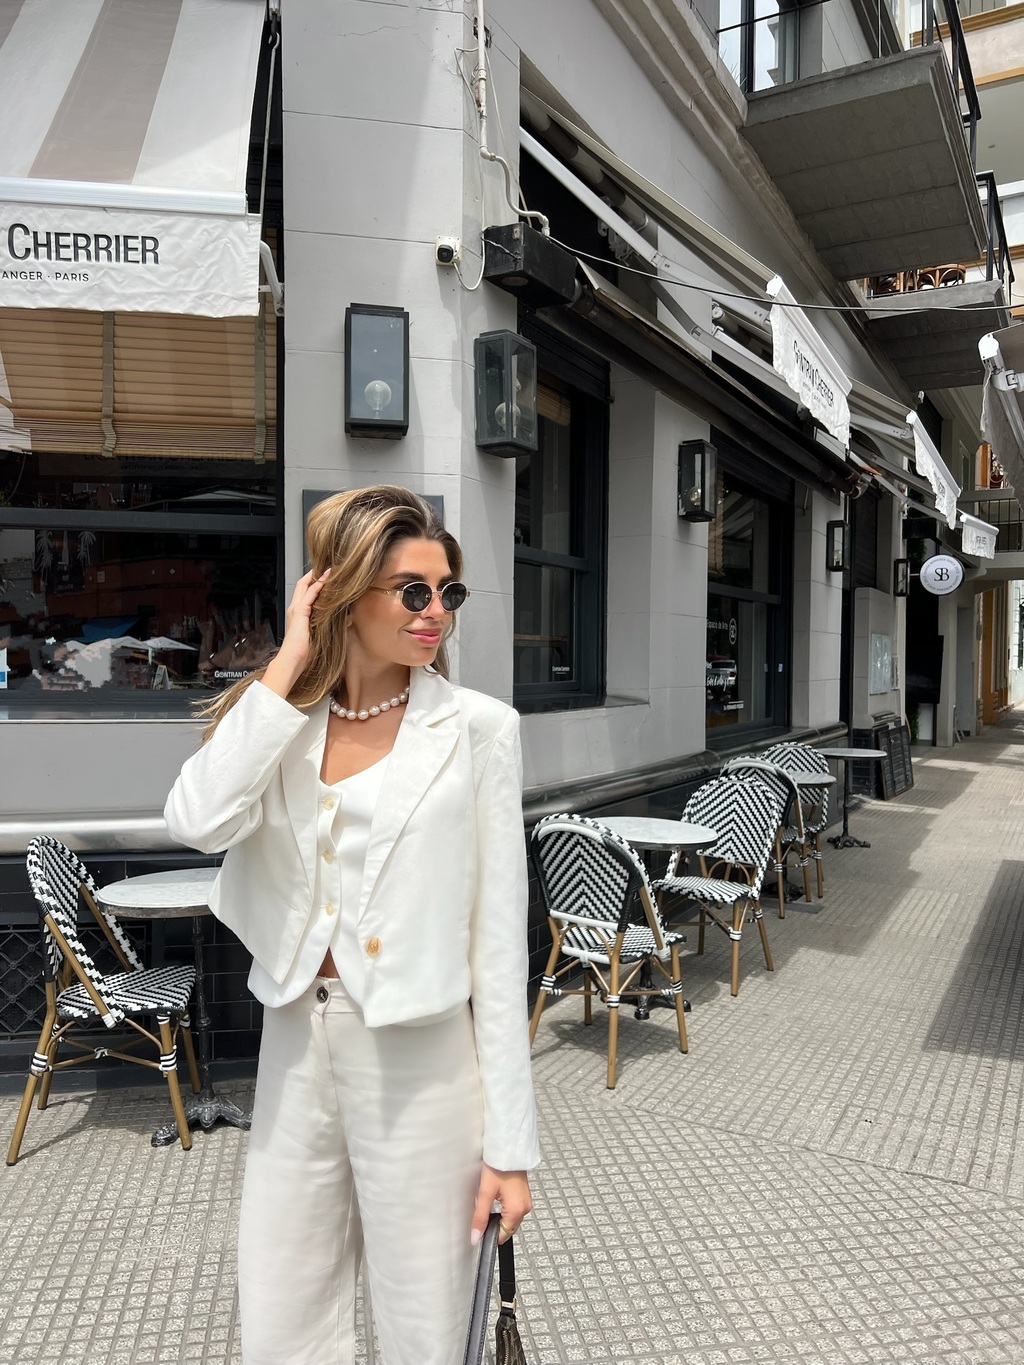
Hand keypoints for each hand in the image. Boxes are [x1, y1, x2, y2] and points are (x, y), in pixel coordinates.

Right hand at [261, 568, 329, 697]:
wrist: (292, 660)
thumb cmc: (303, 653)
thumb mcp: (319, 635)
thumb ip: (329, 625)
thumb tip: (348, 619)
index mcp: (298, 613)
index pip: (306, 591)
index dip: (315, 582)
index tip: (328, 576)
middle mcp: (296, 608)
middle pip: (304, 584)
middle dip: (315, 574)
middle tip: (329, 567)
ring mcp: (297, 608)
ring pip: (307, 585)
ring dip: (319, 576)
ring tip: (331, 568)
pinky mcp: (301, 611)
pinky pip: (311, 593)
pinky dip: (319, 584)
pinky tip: (328, 578)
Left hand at [471, 1165, 531, 1245]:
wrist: (508, 1148)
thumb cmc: (498, 1167)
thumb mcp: (485, 1193)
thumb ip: (480, 1217)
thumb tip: (476, 1236)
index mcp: (517, 1211)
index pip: (503, 1235)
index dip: (490, 1234)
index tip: (480, 1228)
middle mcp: (525, 1208)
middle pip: (508, 1228)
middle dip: (494, 1223)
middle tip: (483, 1209)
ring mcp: (526, 1201)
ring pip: (510, 1219)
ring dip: (499, 1215)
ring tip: (490, 1199)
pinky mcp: (524, 1195)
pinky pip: (514, 1209)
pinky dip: (505, 1208)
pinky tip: (497, 1196)